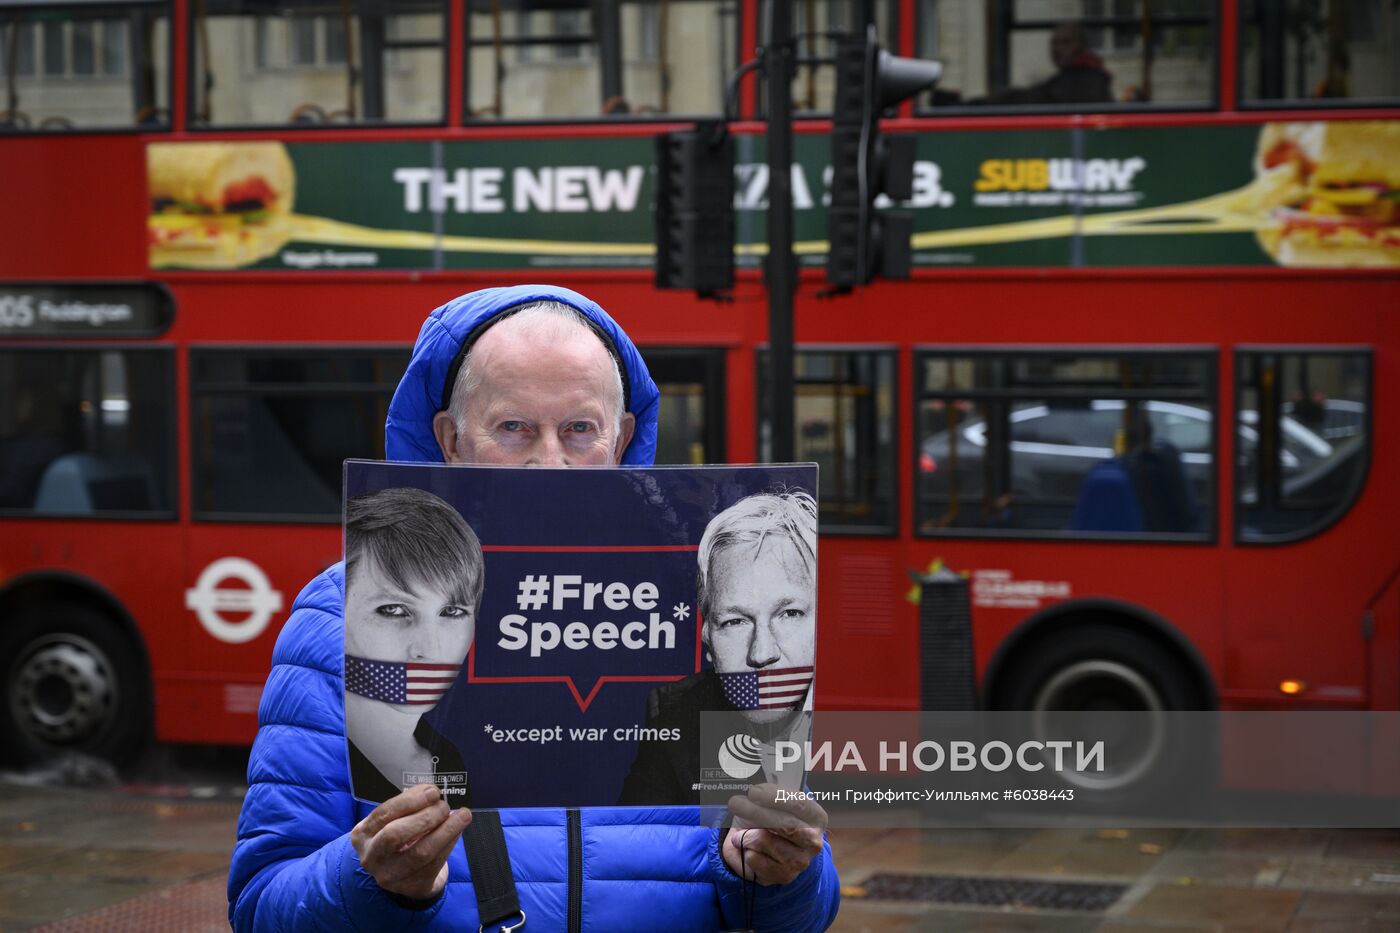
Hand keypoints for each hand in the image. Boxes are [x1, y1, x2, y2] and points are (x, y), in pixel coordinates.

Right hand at [350, 783, 471, 900]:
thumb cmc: (400, 838)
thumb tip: (432, 792)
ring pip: (419, 853)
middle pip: (395, 835)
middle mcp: (371, 857)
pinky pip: (434, 863)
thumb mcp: (394, 821)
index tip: (432, 792)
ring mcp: (389, 876)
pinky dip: (449, 844)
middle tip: (444, 806)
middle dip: (424, 817)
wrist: (405, 875)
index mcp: (362, 834)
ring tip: (462, 816)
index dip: (409, 801)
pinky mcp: (411, 886)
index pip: (383, 814)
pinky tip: (458, 831)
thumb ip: (409, 806)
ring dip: (445, 831)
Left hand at [722, 783, 826, 885]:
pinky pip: (754, 858)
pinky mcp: (784, 875)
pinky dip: (746, 850)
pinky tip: (750, 849)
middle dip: (755, 812)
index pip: (798, 804)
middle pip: (783, 824)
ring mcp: (800, 861)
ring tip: (743, 833)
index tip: (754, 792)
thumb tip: (751, 793)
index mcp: (816, 817)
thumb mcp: (772, 803)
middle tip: (735, 803)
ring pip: (764, 840)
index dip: (774, 797)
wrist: (768, 851)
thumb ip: (767, 795)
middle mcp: (813, 841)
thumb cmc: (770, 820)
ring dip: (746, 834)